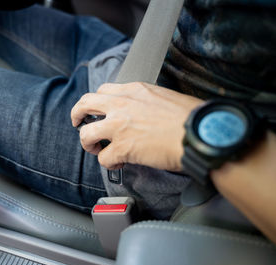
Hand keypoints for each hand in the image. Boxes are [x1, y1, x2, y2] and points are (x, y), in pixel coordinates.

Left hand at [71, 82, 202, 170]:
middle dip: (77, 115)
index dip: (96, 102)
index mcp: (134, 90)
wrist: (198, 133)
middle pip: (84, 104)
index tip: (97, 110)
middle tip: (79, 124)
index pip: (103, 90)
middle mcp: (121, 104)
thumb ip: (144, 101)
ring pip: (86, 134)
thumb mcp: (164, 96)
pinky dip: (109, 163)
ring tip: (97, 149)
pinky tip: (119, 163)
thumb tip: (139, 112)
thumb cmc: (190, 117)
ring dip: (88, 143)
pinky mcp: (123, 148)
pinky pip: (103, 158)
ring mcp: (119, 126)